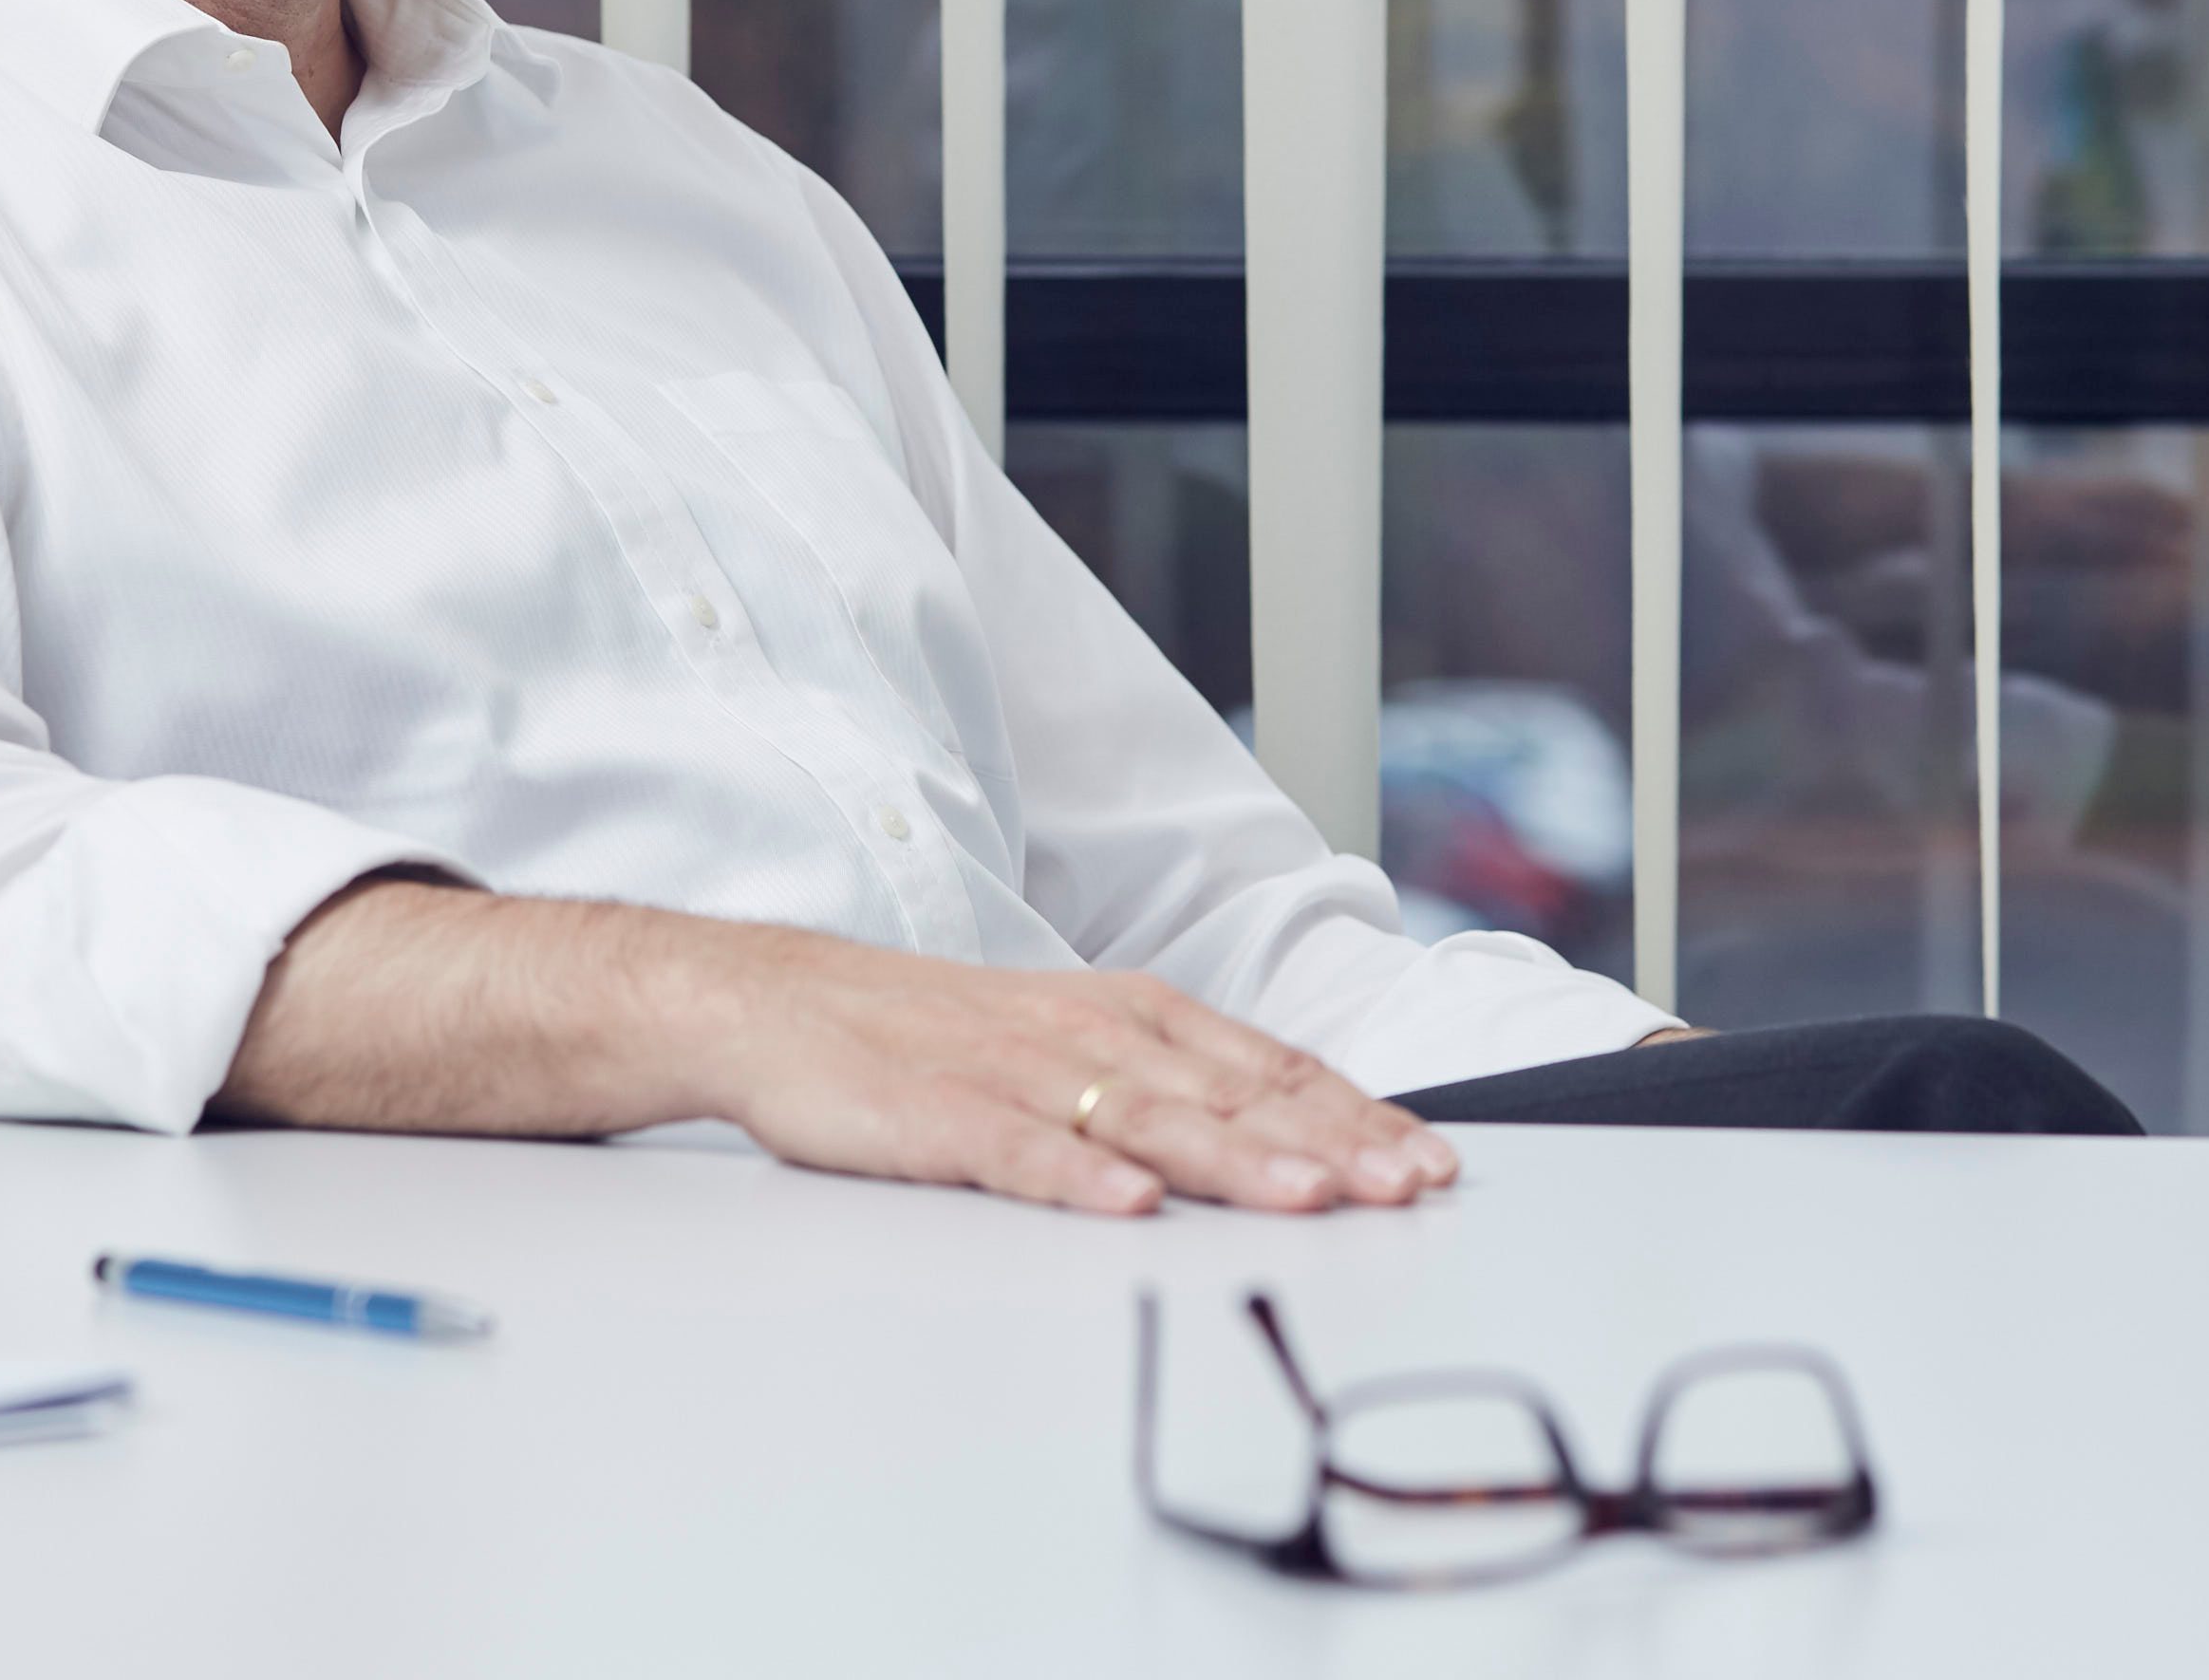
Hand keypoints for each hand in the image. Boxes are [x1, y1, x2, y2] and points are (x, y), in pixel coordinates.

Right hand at [688, 925, 1461, 1217]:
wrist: (781, 1005)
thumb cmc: (932, 1035)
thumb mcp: (1066, 1041)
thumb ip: (1164, 1084)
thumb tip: (1278, 1136)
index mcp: (1126, 1016)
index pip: (1265, 1066)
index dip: (1352, 1113)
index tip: (1427, 1158)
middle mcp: (1086, 1034)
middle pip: (1228, 1094)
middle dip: (1331, 1142)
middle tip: (1409, 1185)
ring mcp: (1013, 1072)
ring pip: (1145, 1119)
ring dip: (1236, 1159)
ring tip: (1311, 1195)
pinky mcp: (938, 1114)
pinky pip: (1019, 1151)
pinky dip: (1079, 1177)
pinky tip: (1129, 1204)